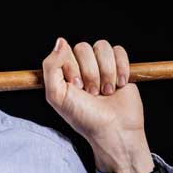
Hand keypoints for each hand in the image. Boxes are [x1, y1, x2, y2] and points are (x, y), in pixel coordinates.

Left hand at [42, 38, 153, 172]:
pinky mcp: (120, 66)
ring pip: (102, 47)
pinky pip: (119, 51)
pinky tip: (119, 84)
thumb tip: (60, 41)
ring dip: (106, 71)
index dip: (72, 68)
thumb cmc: (84, 117)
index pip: (65, 50)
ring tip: (106, 91)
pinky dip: (121, 67)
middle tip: (92, 93)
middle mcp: (81, 66)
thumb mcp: (57, 96)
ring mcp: (101, 66)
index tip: (77, 88)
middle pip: (84, 47)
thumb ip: (51, 67)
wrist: (114, 131)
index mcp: (64, 72)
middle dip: (90, 72)